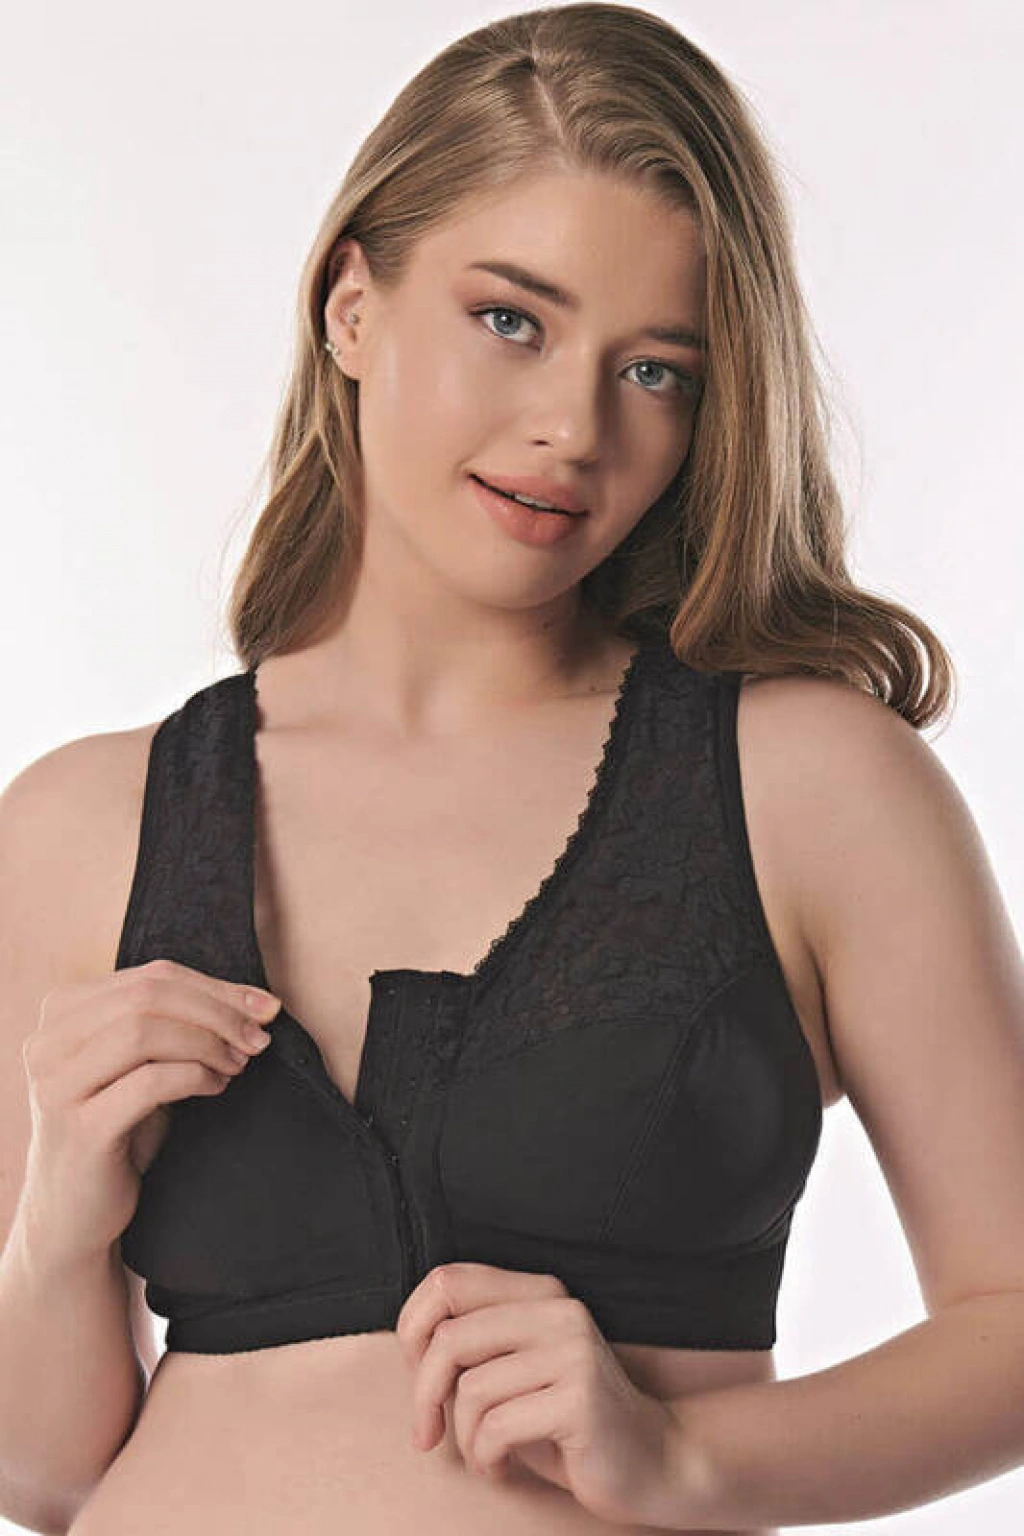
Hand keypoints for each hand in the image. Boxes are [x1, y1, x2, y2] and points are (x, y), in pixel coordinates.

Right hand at [14, 958, 279, 1268]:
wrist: (75, 1213)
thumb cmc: (117, 1129)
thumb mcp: (141, 1064)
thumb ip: (177, 1023)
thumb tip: (257, 1002)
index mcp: (62, 1013)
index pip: (151, 976)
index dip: (216, 987)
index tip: (265, 1006)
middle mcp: (48, 1043)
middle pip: (149, 996)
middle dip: (217, 1012)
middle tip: (258, 1038)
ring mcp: (57, 1086)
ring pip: (144, 1032)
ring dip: (207, 1043)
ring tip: (238, 1064)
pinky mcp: (79, 1128)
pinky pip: (149, 1082)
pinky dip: (195, 1076)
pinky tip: (217, 1087)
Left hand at [394, 1261, 682, 1524]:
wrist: (651, 1461)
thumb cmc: (566, 1421)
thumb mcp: (517, 1369)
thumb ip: (476, 1344)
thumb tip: (410, 1345)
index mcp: (539, 1292)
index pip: (447, 1281)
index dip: (412, 1328)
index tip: (415, 1374)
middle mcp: (558, 1310)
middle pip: (449, 1338)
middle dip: (423, 1395)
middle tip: (427, 1434)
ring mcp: (573, 1351)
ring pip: (470, 1390)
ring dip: (464, 1438)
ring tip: (484, 1454)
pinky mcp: (580, 1398)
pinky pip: (497, 1428)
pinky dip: (485, 1459)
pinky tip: (502, 1468)